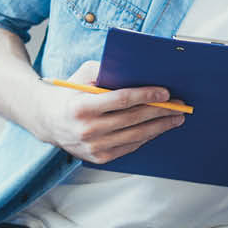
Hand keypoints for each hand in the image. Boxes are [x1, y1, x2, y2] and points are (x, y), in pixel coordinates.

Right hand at [31, 60, 186, 164]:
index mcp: (81, 107)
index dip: (146, 95)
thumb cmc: (69, 94)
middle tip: (179, 105)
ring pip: (135, 136)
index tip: (165, 92)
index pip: (121, 100)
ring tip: (176, 118)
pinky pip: (130, 147)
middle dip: (160, 111)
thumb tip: (135, 69)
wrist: (48, 121)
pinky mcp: (99, 158)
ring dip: (159, 126)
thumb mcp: (81, 75)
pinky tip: (158, 128)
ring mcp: (93, 147)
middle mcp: (86, 130)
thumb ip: (104, 70)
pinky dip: (147, 137)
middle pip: (133, 119)